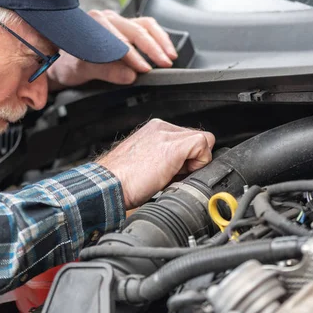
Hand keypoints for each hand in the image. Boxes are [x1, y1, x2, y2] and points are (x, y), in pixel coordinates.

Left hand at [48, 10, 177, 89]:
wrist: (62, 64)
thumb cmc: (68, 65)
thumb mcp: (81, 71)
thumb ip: (105, 71)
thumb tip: (130, 75)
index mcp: (92, 24)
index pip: (118, 39)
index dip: (133, 56)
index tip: (144, 70)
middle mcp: (106, 18)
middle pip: (135, 30)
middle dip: (152, 48)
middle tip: (164, 64)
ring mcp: (118, 22)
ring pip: (145, 26)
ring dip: (160, 42)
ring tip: (170, 58)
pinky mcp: (127, 27)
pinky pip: (148, 27)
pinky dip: (160, 38)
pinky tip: (167, 51)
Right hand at [96, 119, 214, 208]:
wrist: (108, 184)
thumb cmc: (121, 180)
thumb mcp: (145, 162)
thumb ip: (165, 158)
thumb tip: (184, 167)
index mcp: (154, 130)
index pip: (187, 138)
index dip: (187, 158)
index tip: (175, 173)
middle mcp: (161, 128)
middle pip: (197, 138)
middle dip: (192, 159)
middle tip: (175, 175)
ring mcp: (167, 135)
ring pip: (203, 140)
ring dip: (195, 161)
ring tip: (174, 175)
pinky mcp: (173, 146)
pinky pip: (203, 145)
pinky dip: (200, 162)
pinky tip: (181, 173)